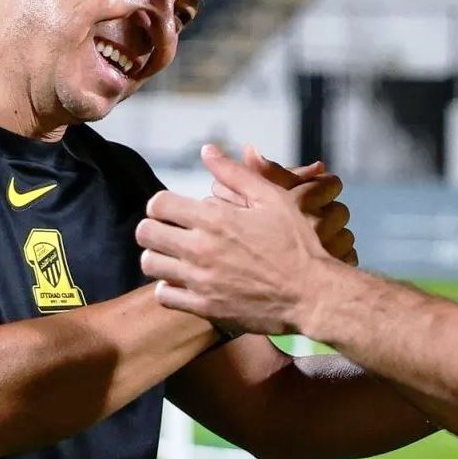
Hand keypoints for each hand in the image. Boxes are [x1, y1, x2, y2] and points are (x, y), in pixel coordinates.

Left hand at [137, 144, 337, 334]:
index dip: (162, 203)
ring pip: (150, 265)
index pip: (159, 203)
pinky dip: (168, 287)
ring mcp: (200, 280)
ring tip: (174, 255)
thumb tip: (207, 150)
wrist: (312, 293)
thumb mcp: (272, 198)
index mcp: (215, 219)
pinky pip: (164, 296)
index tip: (174, 209)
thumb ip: (235, 173)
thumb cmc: (296, 243)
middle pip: (145, 233)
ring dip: (158, 256)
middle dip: (153, 227)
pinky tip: (184, 280)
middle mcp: (201, 249)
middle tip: (169, 231)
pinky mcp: (205, 307)